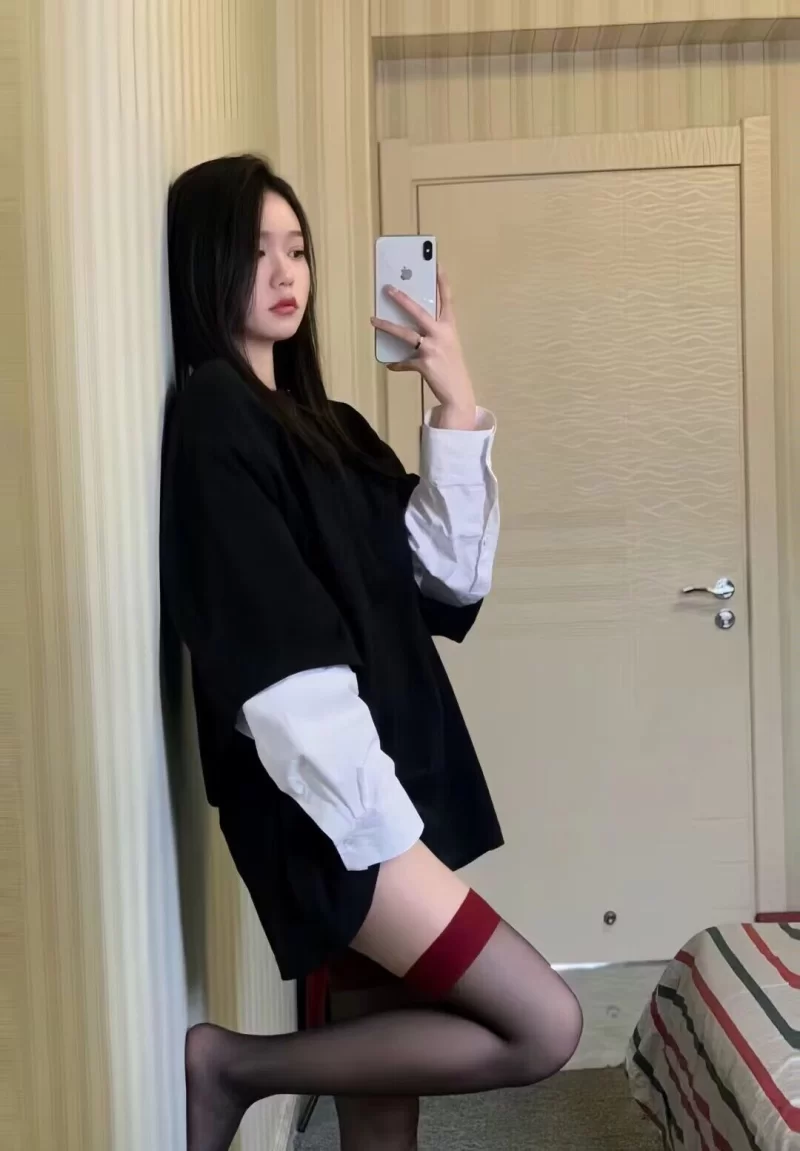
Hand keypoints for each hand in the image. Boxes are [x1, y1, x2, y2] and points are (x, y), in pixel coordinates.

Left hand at [371, 267, 476, 429]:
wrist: (458, 394)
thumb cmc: (452, 369)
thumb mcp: (448, 347)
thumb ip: (434, 335)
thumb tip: (415, 332)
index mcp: (450, 328)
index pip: (447, 300)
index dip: (442, 282)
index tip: (437, 265)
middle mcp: (441, 335)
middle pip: (418, 312)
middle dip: (402, 299)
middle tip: (388, 289)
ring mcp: (432, 349)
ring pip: (405, 333)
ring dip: (387, 326)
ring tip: (373, 320)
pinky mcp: (423, 364)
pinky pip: (404, 362)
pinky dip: (397, 364)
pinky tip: (390, 364)